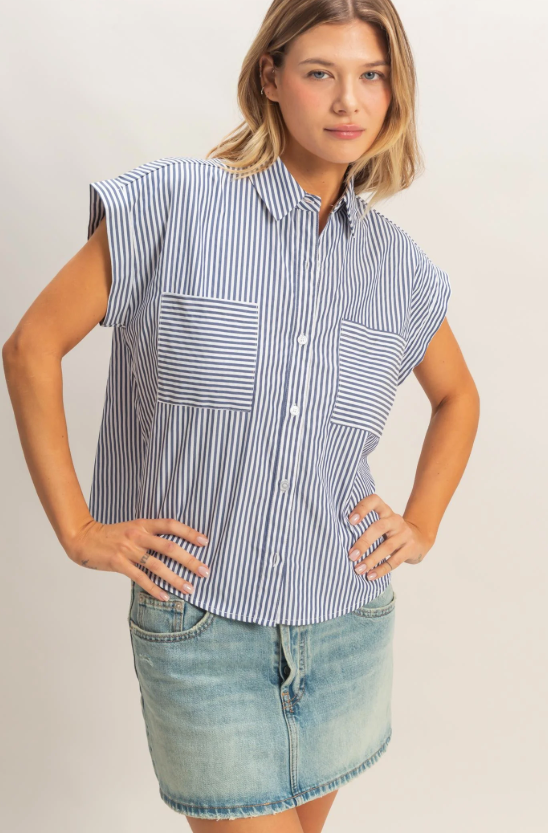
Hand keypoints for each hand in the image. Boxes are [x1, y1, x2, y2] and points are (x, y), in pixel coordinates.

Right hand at [65, 517, 210, 599]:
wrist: (84, 538)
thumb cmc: (112, 535)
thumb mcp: (133, 528)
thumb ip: (151, 535)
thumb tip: (175, 547)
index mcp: (143, 524)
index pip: (171, 525)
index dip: (189, 533)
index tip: (205, 542)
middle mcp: (138, 535)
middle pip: (169, 547)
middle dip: (189, 560)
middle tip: (205, 570)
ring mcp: (128, 549)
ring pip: (157, 565)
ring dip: (175, 578)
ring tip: (190, 588)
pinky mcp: (118, 563)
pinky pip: (141, 578)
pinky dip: (155, 588)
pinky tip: (166, 596)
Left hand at [347, 494, 433, 580]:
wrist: (418, 538)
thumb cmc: (389, 532)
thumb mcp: (380, 523)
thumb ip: (364, 526)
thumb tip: (337, 538)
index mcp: (385, 510)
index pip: (374, 501)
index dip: (362, 508)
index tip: (350, 521)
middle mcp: (395, 519)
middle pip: (378, 527)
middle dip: (363, 542)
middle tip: (351, 555)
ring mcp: (405, 533)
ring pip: (387, 547)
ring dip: (371, 560)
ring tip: (358, 569)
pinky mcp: (411, 548)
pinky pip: (395, 560)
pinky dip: (381, 570)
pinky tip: (370, 576)